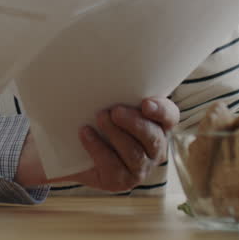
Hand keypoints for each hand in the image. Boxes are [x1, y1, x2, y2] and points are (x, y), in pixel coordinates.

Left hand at [16, 97, 178, 191]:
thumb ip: (114, 88)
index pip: (170, 116)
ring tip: (99, 117)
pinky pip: (114, 167)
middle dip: (134, 124)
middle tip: (114, 111)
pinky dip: (98, 148)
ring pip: (135, 154)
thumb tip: (105, 58)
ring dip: (116, 134)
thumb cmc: (92, 114)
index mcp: (158, 124)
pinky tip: (85, 133)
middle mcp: (154, 148)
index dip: (161, 111)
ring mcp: (140, 167)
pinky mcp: (121, 181)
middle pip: (154, 137)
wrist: (69, 146)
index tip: (145, 103)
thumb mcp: (106, 97)